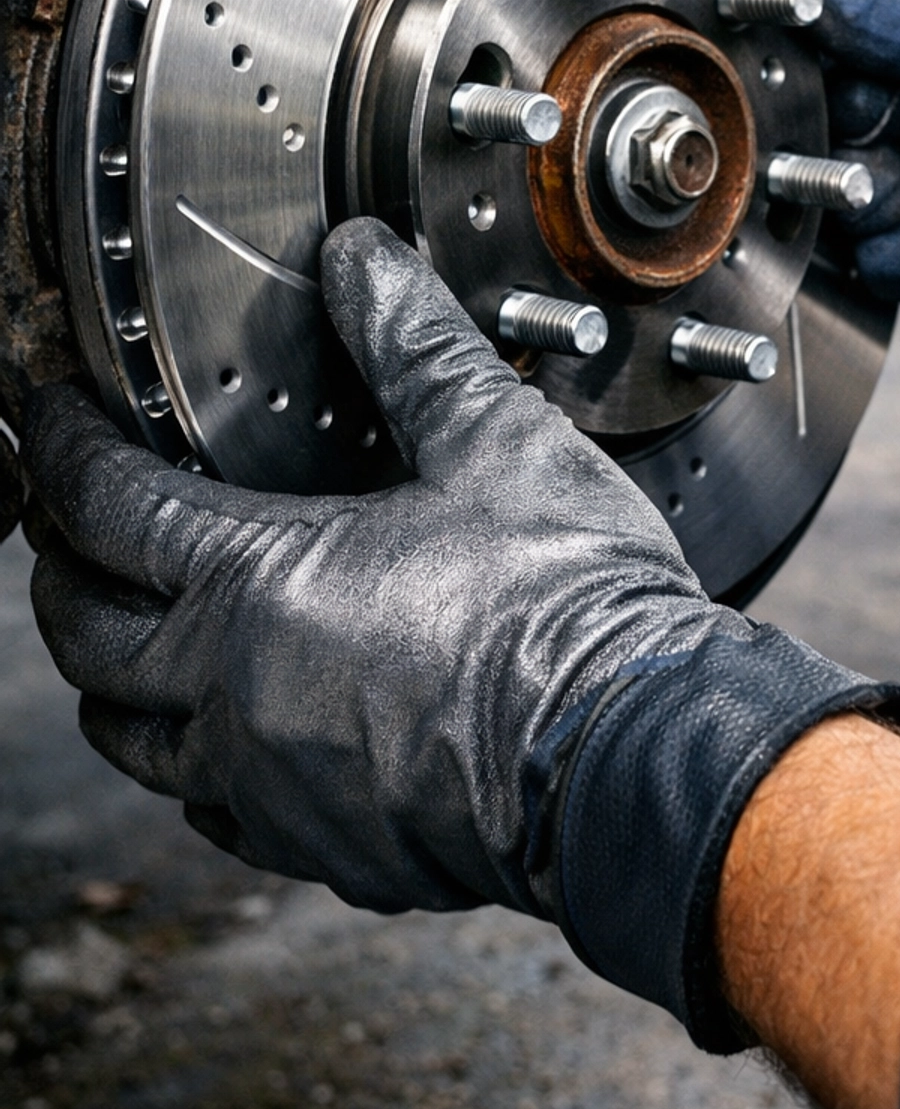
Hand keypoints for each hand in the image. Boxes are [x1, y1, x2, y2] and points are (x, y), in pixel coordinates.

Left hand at [26, 221, 899, 1043]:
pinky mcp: (317, 848)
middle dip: (58, 566)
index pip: (104, 508)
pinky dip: (193, 756)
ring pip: (128, 734)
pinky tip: (234, 727)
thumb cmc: (568, 607)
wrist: (631, 759)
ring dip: (111, 671)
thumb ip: (412, 347)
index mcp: (254, 583)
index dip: (59, 449)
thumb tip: (361, 260)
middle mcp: (230, 693)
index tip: (44, 413)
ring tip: (135, 623)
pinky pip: (210, 805)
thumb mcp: (495, 445)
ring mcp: (266, 784)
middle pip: (81, 631)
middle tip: (68, 519)